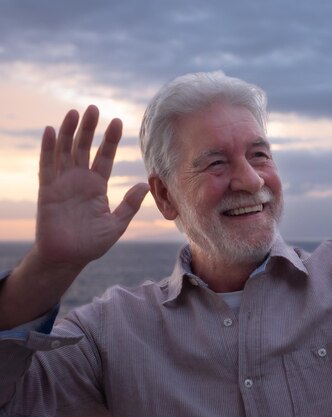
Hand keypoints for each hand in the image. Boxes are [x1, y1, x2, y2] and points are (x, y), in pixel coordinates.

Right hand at [0, 106, 148, 328]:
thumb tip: (144, 185)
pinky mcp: (48, 191)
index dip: (109, 139)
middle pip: (84, 148)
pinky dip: (48, 149)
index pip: (104, 157)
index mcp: (96, 186)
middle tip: (95, 107)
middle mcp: (79, 180)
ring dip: (68, 132)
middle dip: (89, 128)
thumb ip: (129, 205)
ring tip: (75, 112)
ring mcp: (62, 184)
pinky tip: (49, 131)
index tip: (117, 121)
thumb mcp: (116, 224)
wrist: (69, 259)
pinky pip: (47, 166)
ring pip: (65, 151)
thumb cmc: (92, 243)